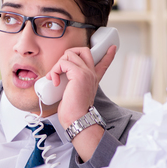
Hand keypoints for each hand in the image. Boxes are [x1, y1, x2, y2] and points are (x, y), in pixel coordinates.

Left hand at [48, 45, 115, 161]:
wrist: (78, 119)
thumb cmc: (74, 112)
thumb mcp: (74, 95)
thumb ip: (72, 86)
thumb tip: (59, 81)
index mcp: (93, 79)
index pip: (103, 63)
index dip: (108, 55)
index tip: (112, 48)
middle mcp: (92, 74)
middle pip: (83, 51)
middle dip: (68, 54)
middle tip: (59, 68)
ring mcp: (87, 73)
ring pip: (69, 54)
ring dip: (57, 65)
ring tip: (54, 78)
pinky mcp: (79, 74)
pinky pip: (63, 63)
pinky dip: (55, 70)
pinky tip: (55, 81)